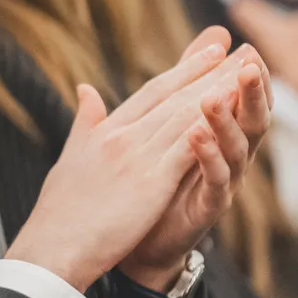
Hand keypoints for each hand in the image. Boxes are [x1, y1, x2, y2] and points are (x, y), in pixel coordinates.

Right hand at [5, 28, 255, 291]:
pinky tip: (230, 114)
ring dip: (218, 93)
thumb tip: (85, 90)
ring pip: (184, 117)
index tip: (210, 52)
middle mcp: (121, 136)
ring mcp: (135, 157)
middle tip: (239, 50)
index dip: (183, 71)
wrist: (52, 247)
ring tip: (244, 74)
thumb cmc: (59, 210)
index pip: (151, 92)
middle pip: (173, 97)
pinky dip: (209, 128)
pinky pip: (186, 149)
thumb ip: (85, 122)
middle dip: (209, 72)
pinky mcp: (150, 183)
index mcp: (105, 130)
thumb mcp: (71, 156)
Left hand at [117, 27, 271, 291]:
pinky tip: (197, 136)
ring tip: (213, 97)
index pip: (248, 99)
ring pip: (237, 149)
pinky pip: (217, 182)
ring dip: (227, 121)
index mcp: (227, 132)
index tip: (249, 49)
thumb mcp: (181, 116)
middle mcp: (233, 155)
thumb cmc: (168, 170)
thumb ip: (197, 76)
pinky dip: (209, 158)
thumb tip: (218, 31)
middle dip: (252, 93)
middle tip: (248, 65)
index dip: (252, 77)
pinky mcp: (210, 207)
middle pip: (254, 120)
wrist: (144, 233)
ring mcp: (225, 182)